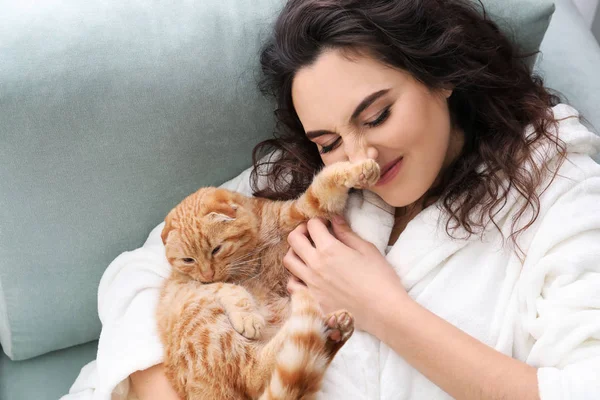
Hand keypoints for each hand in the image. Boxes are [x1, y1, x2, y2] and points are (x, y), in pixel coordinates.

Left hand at [284, 216, 407, 332]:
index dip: (319, 220)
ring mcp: (311, 284)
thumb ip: (347, 234)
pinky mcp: (313, 300)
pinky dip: (295, 277)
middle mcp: (315, 265)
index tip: (327, 224)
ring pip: (289, 261)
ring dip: (295, 252)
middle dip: (301, 231)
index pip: (312, 225)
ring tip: (308, 253)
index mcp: (329, 250)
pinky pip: (292, 286)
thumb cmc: (380, 279)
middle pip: (294, 239)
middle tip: (312, 233)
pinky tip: (307, 275)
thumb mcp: (367, 250)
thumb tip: (335, 219)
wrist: (383, 312)